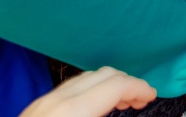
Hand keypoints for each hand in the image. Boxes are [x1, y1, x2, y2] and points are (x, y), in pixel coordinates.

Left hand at [19, 67, 155, 116]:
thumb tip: (130, 109)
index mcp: (72, 112)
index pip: (115, 84)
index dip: (139, 87)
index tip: (152, 97)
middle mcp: (55, 101)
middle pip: (101, 74)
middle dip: (126, 83)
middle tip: (141, 101)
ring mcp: (41, 104)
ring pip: (84, 79)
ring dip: (108, 87)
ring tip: (122, 104)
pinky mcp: (33, 112)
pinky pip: (69, 90)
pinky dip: (90, 93)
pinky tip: (95, 110)